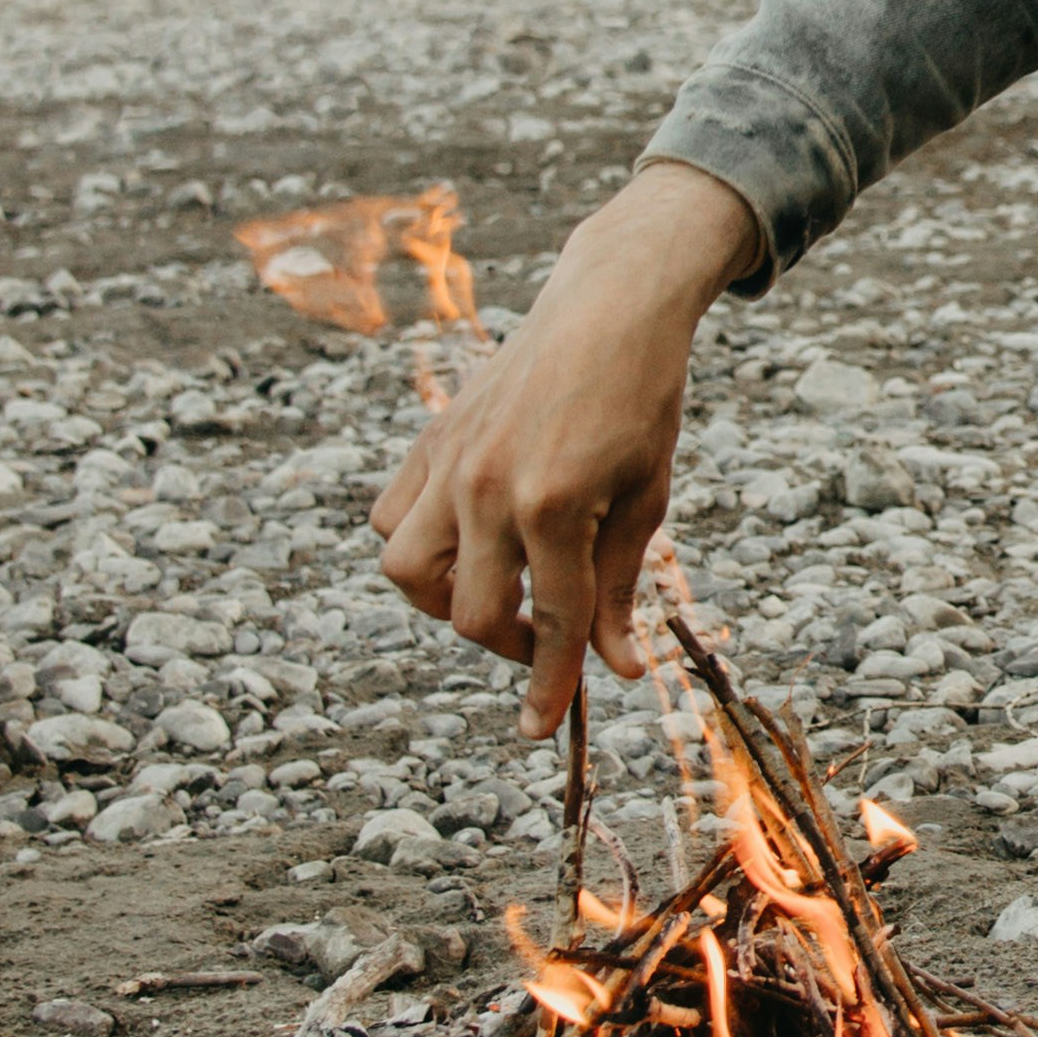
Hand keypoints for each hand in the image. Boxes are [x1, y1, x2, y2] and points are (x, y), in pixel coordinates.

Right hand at [369, 164, 759, 731]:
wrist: (612, 306)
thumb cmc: (643, 400)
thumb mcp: (646, 499)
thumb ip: (620, 588)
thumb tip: (617, 670)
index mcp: (553, 504)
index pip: (548, 622)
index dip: (549, 685)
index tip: (541, 730)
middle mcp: (486, 487)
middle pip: (467, 614)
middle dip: (508, 644)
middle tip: (545, 635)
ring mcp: (449, 461)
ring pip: (405, 572)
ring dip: (445, 600)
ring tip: (497, 589)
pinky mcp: (430, 440)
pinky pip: (391, 518)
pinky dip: (417, 545)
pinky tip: (466, 542)